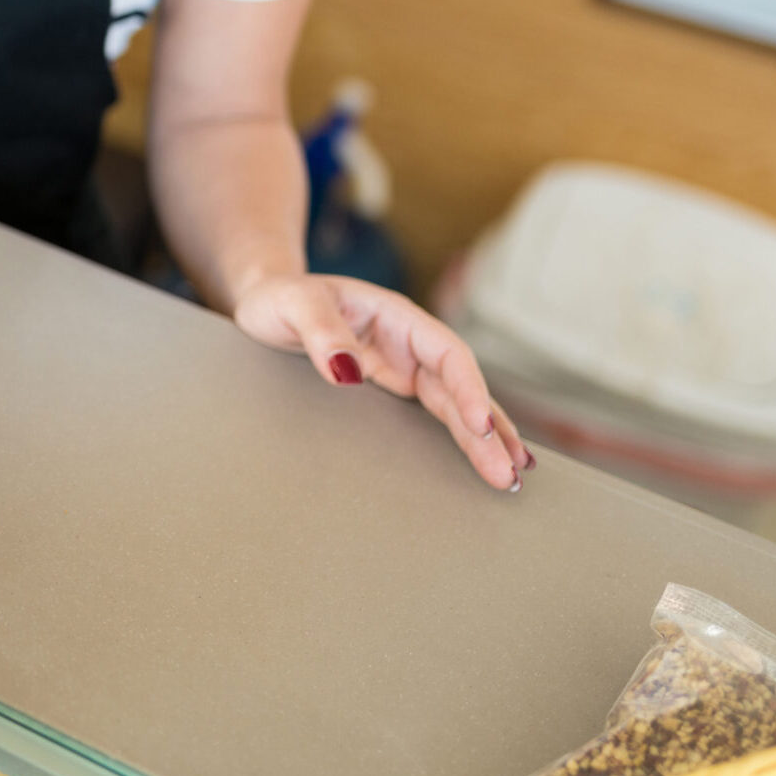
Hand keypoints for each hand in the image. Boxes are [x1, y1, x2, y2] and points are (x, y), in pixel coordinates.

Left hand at [231, 272, 532, 491]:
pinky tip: (484, 458)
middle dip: (488, 429)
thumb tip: (348, 369)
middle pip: (460, 387)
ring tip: (510, 477)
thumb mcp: (293, 305)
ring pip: (454, 405)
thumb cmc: (280, 298)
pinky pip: (434, 415)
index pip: (447, 353)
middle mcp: (408, 344)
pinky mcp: (391, 391)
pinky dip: (461, 437)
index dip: (469, 388)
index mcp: (396, 317)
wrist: (265, 304)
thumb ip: (319, 331)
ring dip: (484, 439)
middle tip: (507, 473)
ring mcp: (402, 369)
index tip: (481, 425)